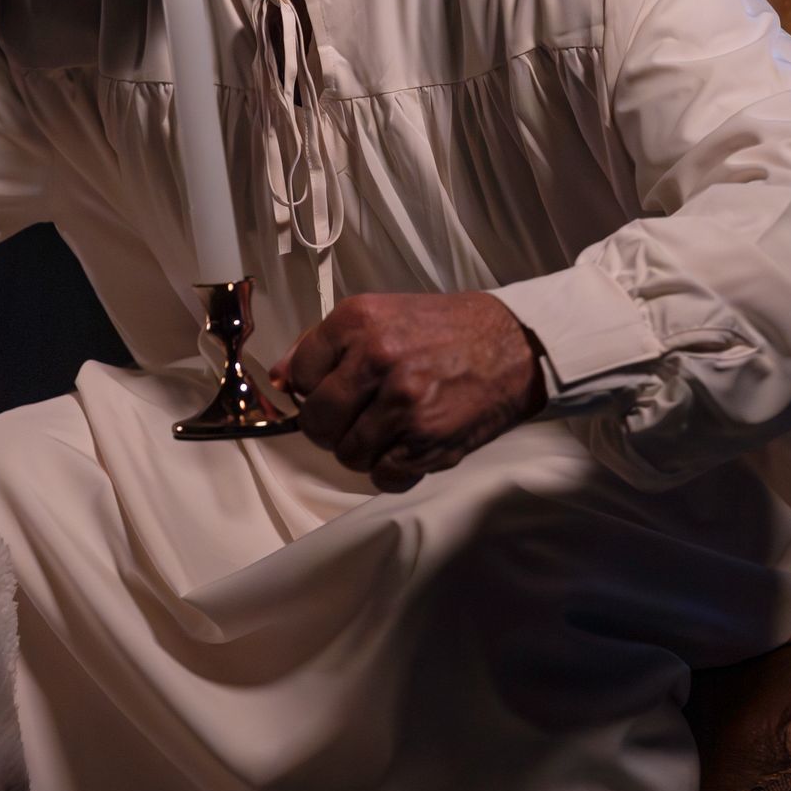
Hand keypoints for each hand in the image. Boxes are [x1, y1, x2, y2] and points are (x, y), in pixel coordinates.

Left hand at [269, 293, 544, 490]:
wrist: (513, 345)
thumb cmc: (444, 331)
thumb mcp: (380, 315)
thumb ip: (324, 345)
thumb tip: (278, 378)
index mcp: (357, 321)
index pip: (298, 374)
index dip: (311, 388)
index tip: (330, 390)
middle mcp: (376, 359)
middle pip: (316, 422)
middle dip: (330, 426)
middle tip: (356, 416)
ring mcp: (402, 403)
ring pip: (347, 454)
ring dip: (363, 450)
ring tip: (388, 428)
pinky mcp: (427, 439)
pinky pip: (382, 476)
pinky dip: (392, 469)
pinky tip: (408, 445)